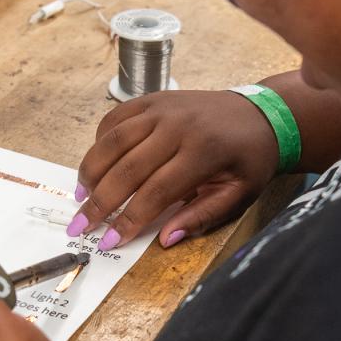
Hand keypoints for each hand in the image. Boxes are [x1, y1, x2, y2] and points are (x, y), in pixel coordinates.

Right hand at [70, 89, 279, 249]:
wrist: (259, 115)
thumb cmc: (249, 159)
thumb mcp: (238, 195)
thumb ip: (202, 217)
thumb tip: (165, 239)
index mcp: (203, 153)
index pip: (155, 193)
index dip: (128, 220)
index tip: (109, 241)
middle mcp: (178, 126)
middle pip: (127, 168)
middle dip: (99, 202)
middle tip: (80, 226)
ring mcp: (162, 108)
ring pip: (113, 140)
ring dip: (91, 171)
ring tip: (81, 196)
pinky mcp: (153, 99)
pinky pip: (115, 118)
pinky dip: (99, 142)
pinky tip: (96, 165)